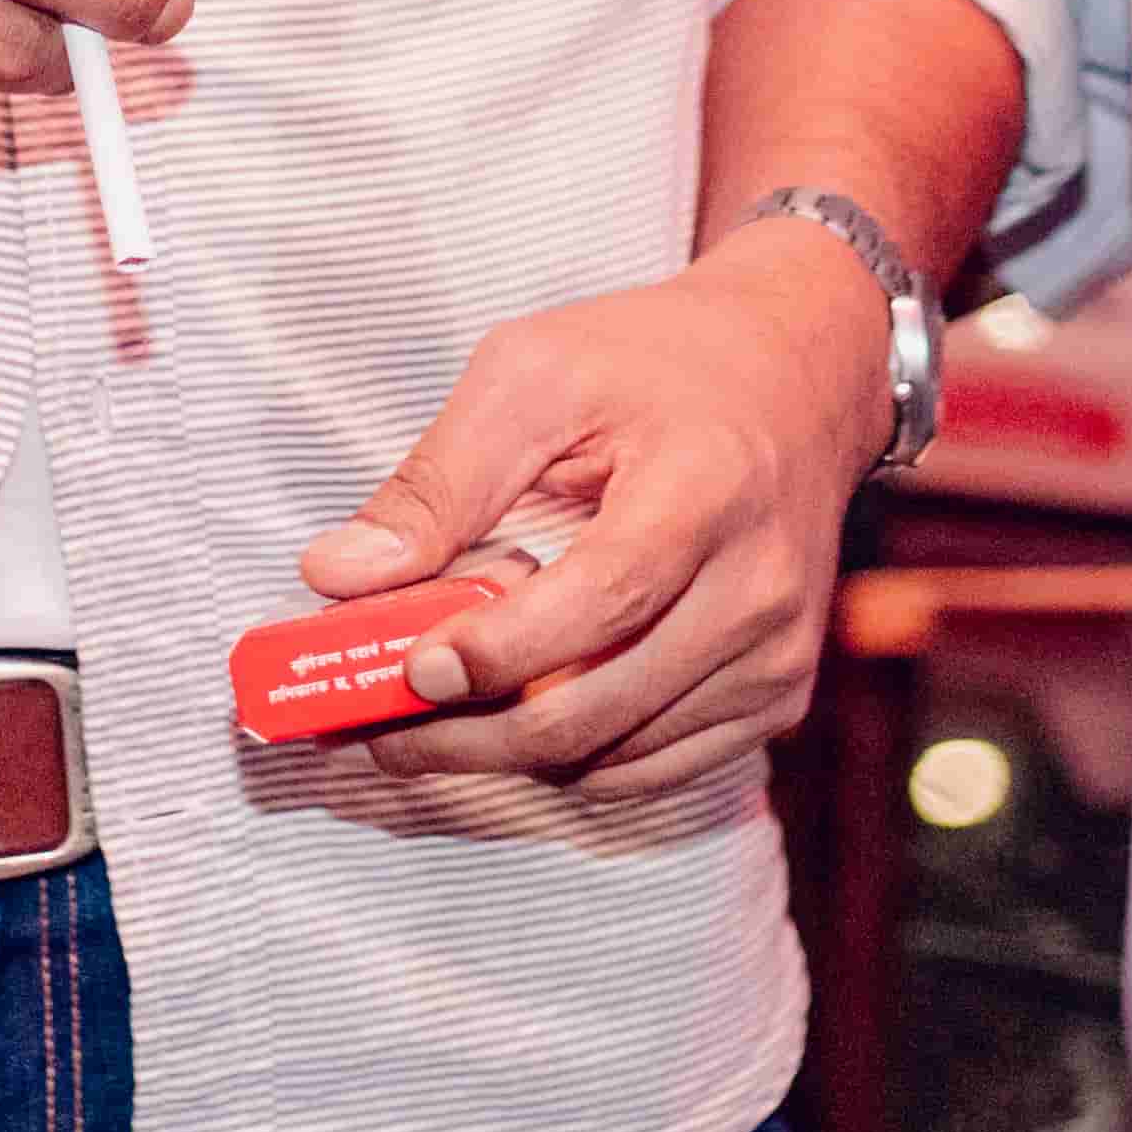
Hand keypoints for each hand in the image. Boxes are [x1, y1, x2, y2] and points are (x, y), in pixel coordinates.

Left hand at [289, 218, 898, 801]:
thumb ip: (440, 479)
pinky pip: (654, 769)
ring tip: (421, 727)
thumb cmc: (654, 362)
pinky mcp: (776, 694)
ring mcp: (777, 652)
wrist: (796, 373)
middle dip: (469, 733)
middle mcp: (759, 585)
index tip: (406, 670)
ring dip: (506, 757)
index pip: (601, 599)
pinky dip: (572, 762)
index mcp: (706, 487)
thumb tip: (334, 574)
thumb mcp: (535, 374)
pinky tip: (507, 724)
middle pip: (598, 705)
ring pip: (615, 755)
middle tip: (374, 730)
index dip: (499, 652)